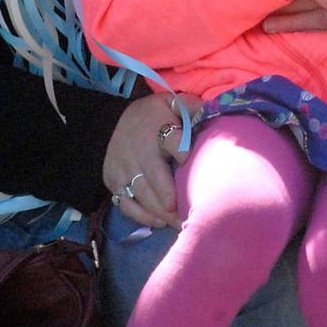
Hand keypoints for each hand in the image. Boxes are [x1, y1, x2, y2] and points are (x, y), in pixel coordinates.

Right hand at [102, 92, 202, 229]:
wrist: (117, 118)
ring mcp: (122, 166)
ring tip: (180, 224)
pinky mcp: (112, 180)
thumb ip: (191, 107)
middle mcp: (137, 148)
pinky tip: (159, 221)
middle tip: (188, 215)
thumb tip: (213, 111)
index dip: (181, 149)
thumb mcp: (172, 103)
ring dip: (160, 212)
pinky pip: (125, 203)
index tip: (189, 161)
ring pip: (141, 193)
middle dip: (170, 197)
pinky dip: (141, 215)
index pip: (170, 139)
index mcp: (155, 127)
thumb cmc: (154, 115)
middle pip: (154, 176)